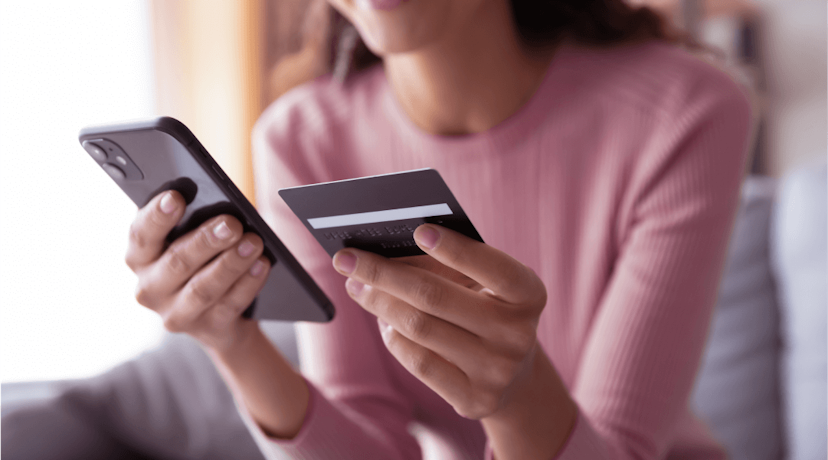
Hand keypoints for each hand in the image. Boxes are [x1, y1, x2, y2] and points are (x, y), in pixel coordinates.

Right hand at [126, 190, 270, 350]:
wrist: (219, 316)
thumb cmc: (202, 261)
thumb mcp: (189, 240)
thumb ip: (192, 222)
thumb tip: (217, 203)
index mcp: (140, 257)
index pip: (141, 234)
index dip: (157, 215)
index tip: (175, 197)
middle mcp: (150, 288)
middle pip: (177, 262)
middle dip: (206, 241)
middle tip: (232, 224)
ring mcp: (176, 313)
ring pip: (203, 288)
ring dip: (231, 263)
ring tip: (254, 243)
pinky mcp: (206, 329)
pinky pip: (229, 305)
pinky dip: (248, 283)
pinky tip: (262, 264)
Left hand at [331, 224, 546, 418]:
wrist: (514, 376)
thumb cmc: (488, 311)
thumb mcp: (484, 285)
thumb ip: (448, 266)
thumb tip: (386, 252)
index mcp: (529, 295)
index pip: (495, 269)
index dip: (457, 250)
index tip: (419, 230)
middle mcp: (518, 335)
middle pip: (436, 297)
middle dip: (384, 273)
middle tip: (348, 259)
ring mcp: (497, 371)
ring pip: (419, 328)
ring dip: (379, 303)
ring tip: (357, 286)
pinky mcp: (474, 399)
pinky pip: (418, 362)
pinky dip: (393, 337)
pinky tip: (383, 322)